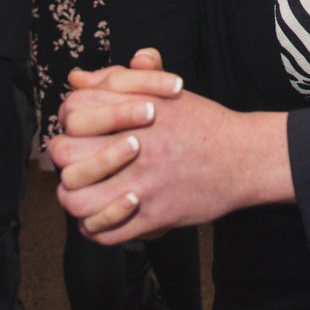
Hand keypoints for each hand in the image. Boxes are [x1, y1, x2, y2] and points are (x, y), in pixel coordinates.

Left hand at [48, 53, 292, 242]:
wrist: (244, 157)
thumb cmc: (201, 123)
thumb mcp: (163, 89)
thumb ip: (120, 79)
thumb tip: (77, 78)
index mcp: (135, 107)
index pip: (73, 112)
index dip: (69, 121)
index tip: (81, 131)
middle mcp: (135, 144)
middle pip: (65, 154)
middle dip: (66, 159)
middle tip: (78, 163)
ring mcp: (143, 182)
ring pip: (76, 199)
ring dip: (75, 198)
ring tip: (87, 194)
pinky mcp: (155, 214)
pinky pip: (105, 231)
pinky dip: (96, 227)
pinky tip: (103, 216)